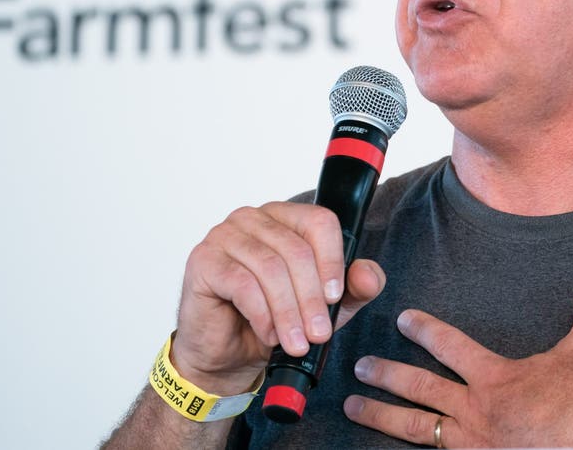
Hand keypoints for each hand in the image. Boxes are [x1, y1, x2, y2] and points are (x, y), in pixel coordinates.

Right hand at [170, 202, 386, 394]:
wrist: (227, 354)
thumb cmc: (273, 321)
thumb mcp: (325, 308)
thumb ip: (353, 288)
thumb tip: (368, 275)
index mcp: (286, 217)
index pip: (320, 221)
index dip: (332, 261)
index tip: (335, 297)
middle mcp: (254, 218)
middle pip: (296, 249)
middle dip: (311, 298)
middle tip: (319, 334)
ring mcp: (225, 235)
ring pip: (271, 268)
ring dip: (288, 312)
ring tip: (297, 342)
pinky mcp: (203, 260)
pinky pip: (242, 284)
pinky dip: (262, 315)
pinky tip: (268, 335)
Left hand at [344, 273, 572, 446]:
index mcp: (494, 378)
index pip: (451, 346)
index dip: (425, 330)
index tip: (403, 319)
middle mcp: (474, 410)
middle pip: (420, 389)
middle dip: (387, 375)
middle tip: (359, 367)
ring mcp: (471, 445)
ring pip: (416, 428)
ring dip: (381, 416)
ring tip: (353, 409)